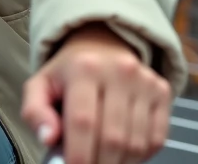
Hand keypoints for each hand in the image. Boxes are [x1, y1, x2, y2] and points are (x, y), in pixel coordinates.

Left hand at [21, 22, 170, 163]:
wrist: (102, 44)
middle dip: (99, 163)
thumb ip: (35, 112)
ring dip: (119, 162)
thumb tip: (49, 138)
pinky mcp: (162, 91)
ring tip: (103, 159)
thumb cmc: (69, 73)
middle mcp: (120, 70)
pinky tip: (123, 151)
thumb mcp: (41, 85)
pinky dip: (140, 155)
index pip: (84, 121)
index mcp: (84, 67)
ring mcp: (145, 81)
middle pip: (113, 137)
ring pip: (136, 143)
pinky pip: (157, 139)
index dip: (79, 154)